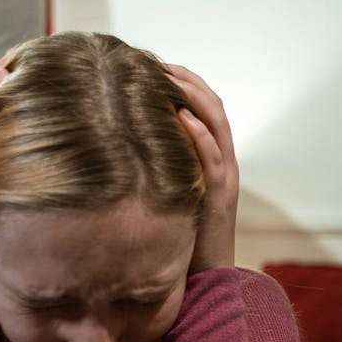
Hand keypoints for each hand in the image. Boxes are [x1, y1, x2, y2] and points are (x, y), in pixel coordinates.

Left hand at [165, 63, 236, 272]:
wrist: (207, 280)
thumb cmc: (180, 238)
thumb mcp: (168, 194)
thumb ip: (157, 169)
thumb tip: (117, 147)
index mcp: (213, 159)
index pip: (205, 108)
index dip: (185, 83)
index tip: (155, 64)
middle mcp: (224, 162)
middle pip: (213, 107)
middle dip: (188, 80)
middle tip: (158, 61)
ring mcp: (225, 178)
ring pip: (218, 124)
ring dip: (195, 96)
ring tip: (169, 76)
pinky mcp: (221, 197)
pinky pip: (214, 158)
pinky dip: (200, 133)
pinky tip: (181, 116)